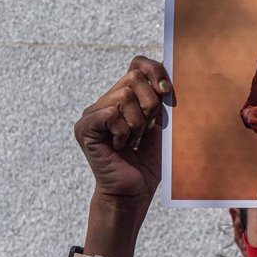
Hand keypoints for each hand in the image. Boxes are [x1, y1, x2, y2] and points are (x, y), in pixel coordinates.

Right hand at [74, 56, 173, 201]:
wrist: (134, 192)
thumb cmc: (150, 162)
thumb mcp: (163, 126)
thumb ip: (164, 100)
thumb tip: (172, 76)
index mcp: (126, 96)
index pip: (138, 63)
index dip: (155, 70)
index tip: (168, 92)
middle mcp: (106, 100)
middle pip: (134, 77)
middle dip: (151, 104)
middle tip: (147, 130)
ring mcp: (93, 113)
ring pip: (124, 97)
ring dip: (137, 124)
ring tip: (133, 142)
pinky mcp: (84, 127)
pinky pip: (111, 114)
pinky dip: (123, 132)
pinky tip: (120, 147)